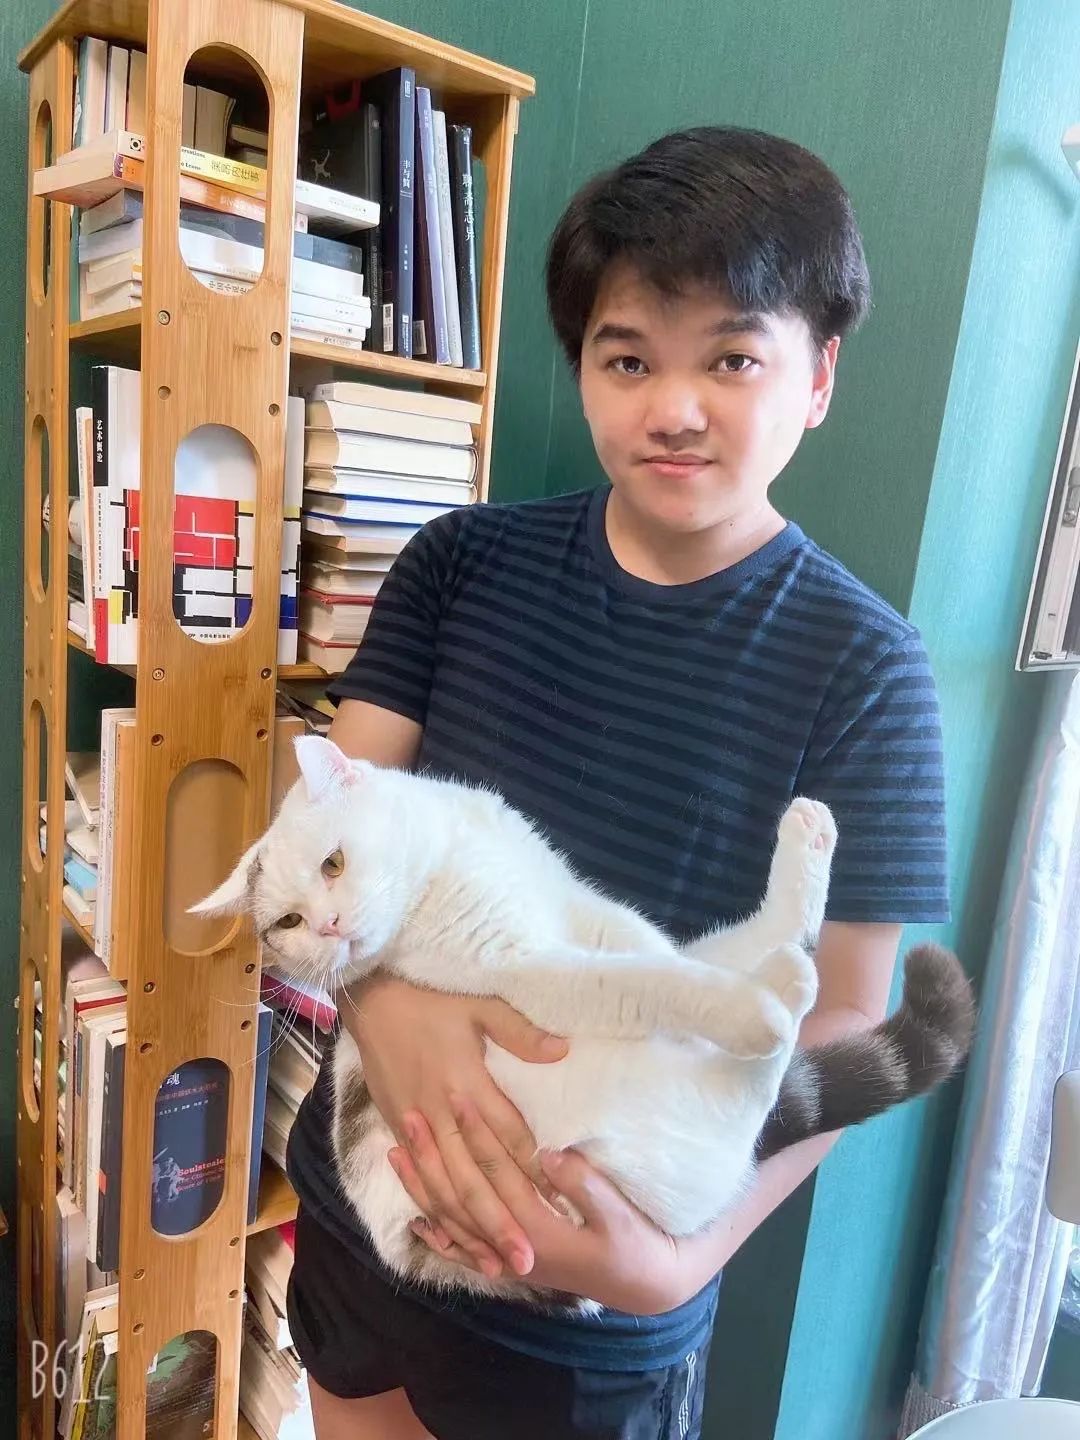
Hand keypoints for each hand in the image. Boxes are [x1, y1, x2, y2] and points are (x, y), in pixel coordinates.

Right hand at [338, 973, 567, 1279]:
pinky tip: (454, 1238)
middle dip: (501, 1220)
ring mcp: (418, 1128)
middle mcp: (443, 1114)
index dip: (532, 1171)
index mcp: (468, 1083)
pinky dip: (438, 1214)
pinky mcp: (399, 1133)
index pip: (507, 1136)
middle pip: (475, 1177)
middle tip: (528, 1257)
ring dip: (470, 1228)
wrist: (373, 1005)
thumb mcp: (480, 1007)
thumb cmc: (432, 1005)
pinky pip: (421, 1183)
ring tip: (495, 1263)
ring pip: (445, 1189)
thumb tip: (563, 1050)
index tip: (558, 1202)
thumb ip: (521, 1033)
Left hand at [390, 1098, 700, 1315]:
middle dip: (433, 1154)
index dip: (475, 1130)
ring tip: (396, 1151)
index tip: (457, 1094)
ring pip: (452, 1222)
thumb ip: (583, 1183)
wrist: (644, 1286)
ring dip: (422, 1187)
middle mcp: (511, 1248)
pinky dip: (437, 1236)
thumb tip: (546, 1153)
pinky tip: (417, 1221)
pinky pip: (463, 1253)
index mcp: (538, 1228)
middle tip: (410, 1114)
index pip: (496, 1170)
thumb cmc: (635, 1243)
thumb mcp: (619, 1212)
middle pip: (461, 1194)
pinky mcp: (509, 1268)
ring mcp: (506, 1262)